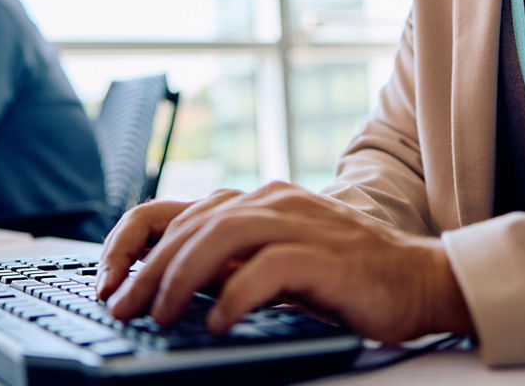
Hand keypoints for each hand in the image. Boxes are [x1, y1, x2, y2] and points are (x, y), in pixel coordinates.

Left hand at [97, 181, 473, 342]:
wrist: (415, 276)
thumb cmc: (343, 273)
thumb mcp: (275, 258)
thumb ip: (231, 259)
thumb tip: (166, 287)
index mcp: (256, 200)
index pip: (175, 208)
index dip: (130, 242)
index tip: (109, 282)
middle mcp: (271, 201)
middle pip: (190, 223)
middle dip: (145, 268)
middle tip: (121, 309)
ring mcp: (298, 222)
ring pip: (221, 235)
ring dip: (180, 277)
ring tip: (159, 316)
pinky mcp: (322, 253)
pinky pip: (266, 268)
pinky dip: (234, 294)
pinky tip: (216, 322)